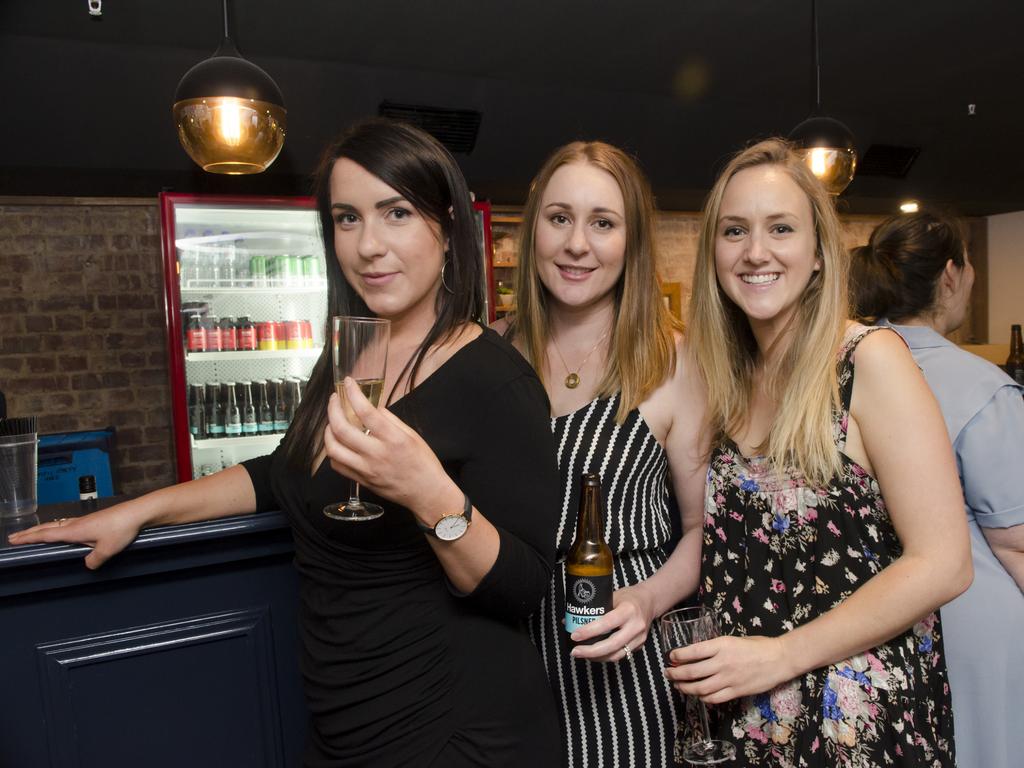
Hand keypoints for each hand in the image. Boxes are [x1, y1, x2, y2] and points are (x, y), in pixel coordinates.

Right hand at [6, 505, 143, 568]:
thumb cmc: (121, 528)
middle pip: (48, 528)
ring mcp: (84, 520)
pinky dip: (57, 526)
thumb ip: (94, 560)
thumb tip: (87, 565)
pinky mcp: (93, 520)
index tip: (14, 540)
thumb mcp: (107, 550)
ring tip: (32, 533)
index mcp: (74, 530)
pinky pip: (68, 523)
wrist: (137, 512)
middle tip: (14, 537)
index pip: (46, 535)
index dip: (29, 538)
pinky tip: (61, 528)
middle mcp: (76, 523)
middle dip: (30, 533)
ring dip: (42, 529)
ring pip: (57, 524)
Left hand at [324, 378, 458, 519]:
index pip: (366, 412)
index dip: (353, 394)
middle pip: (342, 429)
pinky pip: (338, 465)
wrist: (427, 493)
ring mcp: (366, 470)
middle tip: (334, 400)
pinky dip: (333, 451)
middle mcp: (376, 454)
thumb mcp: (412, 435)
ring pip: (334, 449)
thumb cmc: (424, 463)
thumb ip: (390, 420)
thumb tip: (373, 409)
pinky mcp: (361, 481)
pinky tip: (338, 443)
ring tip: (332, 422)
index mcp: (393, 439)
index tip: (348, 383)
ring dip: (328, 432)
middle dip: (333, 409)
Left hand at [569, 583, 656, 662]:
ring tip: (582, 654)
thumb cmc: (629, 597)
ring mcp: (639, 638)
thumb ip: (594, 608)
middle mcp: (636, 626)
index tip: (574, 635)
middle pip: (612, 645)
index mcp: (628, 610)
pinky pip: (621, 655)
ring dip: (597, 657)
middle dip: (591, 651)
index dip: (589, 631)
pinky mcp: (640, 645)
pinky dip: (606, 656)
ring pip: (616, 655)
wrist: (650, 601)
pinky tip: (595, 654)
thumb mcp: (612, 596)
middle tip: (575, 651)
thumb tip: (567, 619)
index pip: (607, 623)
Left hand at [664, 634, 794, 703]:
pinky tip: (698, 694)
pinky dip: (702, 697)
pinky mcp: (736, 691)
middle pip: (692, 672)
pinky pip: (714, 698)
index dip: (678, 656)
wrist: (779, 659)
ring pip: (700, 688)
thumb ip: (716, 647)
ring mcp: (729, 679)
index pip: (692, 652)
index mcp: (721, 645)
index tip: (670, 657)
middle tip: (668, 673)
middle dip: (675, 673)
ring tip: (678, 685)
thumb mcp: (732, 639)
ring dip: (685, 688)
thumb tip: (696, 654)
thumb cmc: (757, 645)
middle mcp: (722, 663)